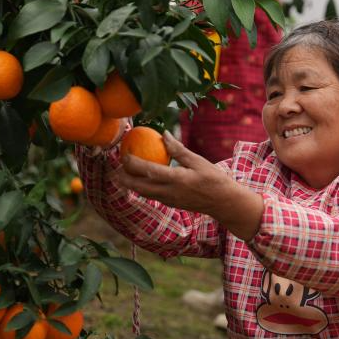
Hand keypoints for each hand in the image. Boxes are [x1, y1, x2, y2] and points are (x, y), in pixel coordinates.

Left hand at [113, 130, 231, 215]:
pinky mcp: (171, 203)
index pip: (148, 171)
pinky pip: (152, 195)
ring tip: (122, 175)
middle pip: (140, 187)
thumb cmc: (213, 178)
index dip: (133, 164)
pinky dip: (142, 188)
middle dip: (125, 178)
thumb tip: (163, 134)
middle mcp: (170, 192)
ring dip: (131, 185)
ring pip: (144, 193)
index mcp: (177, 179)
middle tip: (116, 168)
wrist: (223, 202)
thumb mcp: (197, 161)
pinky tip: (139, 180)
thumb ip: (178, 149)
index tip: (125, 154)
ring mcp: (169, 200)